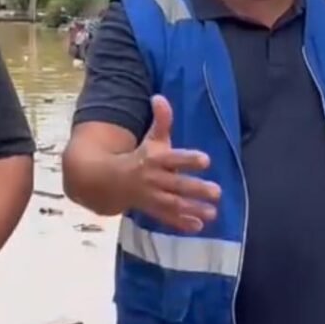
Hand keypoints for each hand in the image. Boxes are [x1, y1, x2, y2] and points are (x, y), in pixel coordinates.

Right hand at [125, 95, 220, 232]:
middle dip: (196, 189)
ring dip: (193, 209)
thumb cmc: (139, 156)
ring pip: (173, 204)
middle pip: (176, 184)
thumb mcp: (151, 138)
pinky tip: (197, 227)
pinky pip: (166, 219)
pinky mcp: (152, 210)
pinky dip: (181, 224)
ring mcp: (152, 197)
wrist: (108, 181)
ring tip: (213, 213)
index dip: (188, 159)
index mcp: (154, 158)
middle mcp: (153, 178)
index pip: (173, 158)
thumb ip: (161, 120)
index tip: (206, 160)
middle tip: (217, 192)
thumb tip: (160, 97)